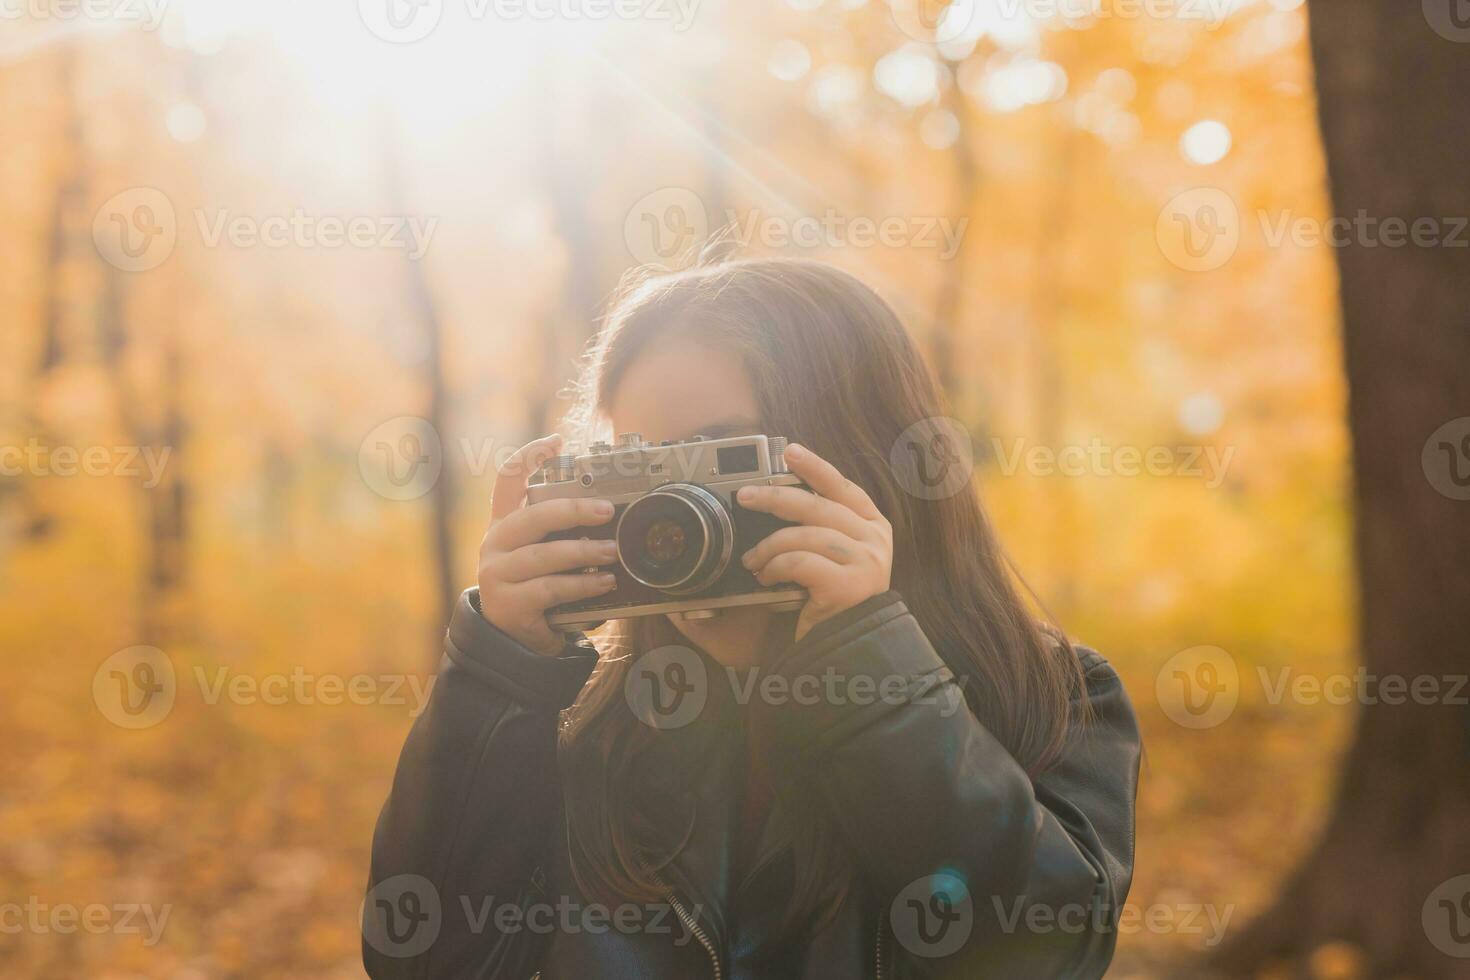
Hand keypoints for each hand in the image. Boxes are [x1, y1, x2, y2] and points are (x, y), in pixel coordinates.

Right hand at [478, 434, 619, 656]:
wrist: (516, 639)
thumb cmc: (538, 587)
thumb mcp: (545, 554)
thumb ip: (562, 532)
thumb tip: (609, 510)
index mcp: (504, 524)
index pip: (508, 480)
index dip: (529, 456)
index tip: (557, 441)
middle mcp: (494, 544)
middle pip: (531, 517)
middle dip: (572, 511)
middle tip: (606, 511)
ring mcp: (497, 574)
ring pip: (543, 556)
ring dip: (583, 552)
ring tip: (612, 552)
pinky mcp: (508, 603)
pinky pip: (550, 589)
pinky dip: (582, 584)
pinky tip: (604, 583)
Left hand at [735, 443, 892, 642]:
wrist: (851, 651)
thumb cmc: (836, 603)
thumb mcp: (834, 558)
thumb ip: (821, 529)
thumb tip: (779, 499)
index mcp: (874, 527)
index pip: (843, 487)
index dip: (816, 467)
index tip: (790, 451)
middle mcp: (876, 540)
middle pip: (819, 506)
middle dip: (775, 498)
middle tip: (745, 497)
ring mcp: (866, 562)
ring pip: (806, 534)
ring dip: (769, 545)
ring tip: (753, 561)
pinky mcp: (849, 586)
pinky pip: (801, 562)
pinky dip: (776, 567)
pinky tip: (766, 578)